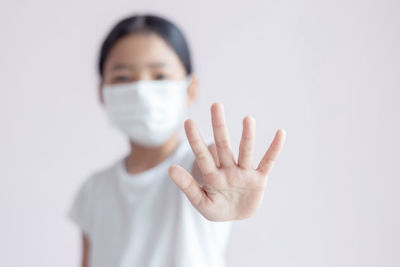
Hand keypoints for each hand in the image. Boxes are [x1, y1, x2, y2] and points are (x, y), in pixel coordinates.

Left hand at [168, 102, 285, 220]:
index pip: (202, 155)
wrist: (236, 217)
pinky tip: (281, 133)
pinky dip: (274, 149)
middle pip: (223, 145)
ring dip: (247, 136)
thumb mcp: (200, 202)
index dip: (195, 140)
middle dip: (219, 127)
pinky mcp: (259, 179)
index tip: (188, 121)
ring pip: (245, 151)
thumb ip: (187, 186)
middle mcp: (227, 169)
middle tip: (216, 105)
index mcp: (211, 175)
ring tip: (248, 119)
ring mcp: (244, 172)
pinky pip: (268, 162)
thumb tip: (170, 169)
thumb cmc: (216, 208)